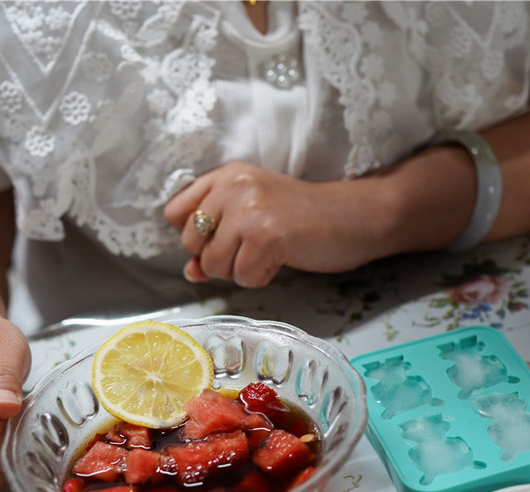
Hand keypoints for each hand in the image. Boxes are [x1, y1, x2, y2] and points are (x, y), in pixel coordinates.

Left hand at [165, 162, 391, 287]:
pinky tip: (280, 260)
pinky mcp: (267, 236)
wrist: (355, 217)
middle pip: (191, 243)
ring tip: (269, 254)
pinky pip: (242, 277)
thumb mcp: (254, 218)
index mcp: (226, 175)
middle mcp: (232, 186)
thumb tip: (190, 271)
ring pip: (213, 264)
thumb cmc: (306, 220)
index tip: (223, 239)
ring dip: (240, 271)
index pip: (175, 212)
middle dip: (218, 259)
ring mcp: (249, 209)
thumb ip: (217, 239)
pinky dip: (260, 278)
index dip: (194, 236)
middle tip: (252, 250)